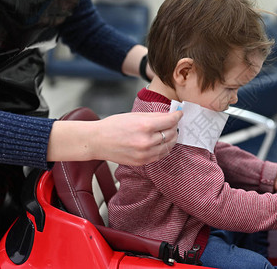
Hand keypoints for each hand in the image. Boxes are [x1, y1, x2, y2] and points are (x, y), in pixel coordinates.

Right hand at [48, 111, 182, 165]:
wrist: (97, 141)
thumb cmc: (113, 126)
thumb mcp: (134, 115)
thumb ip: (154, 116)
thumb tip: (170, 115)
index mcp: (145, 126)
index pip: (170, 121)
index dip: (177, 116)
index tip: (179, 114)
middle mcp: (147, 141)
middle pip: (172, 133)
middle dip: (175, 127)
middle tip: (173, 123)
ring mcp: (145, 154)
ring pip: (169, 146)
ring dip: (171, 138)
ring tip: (169, 132)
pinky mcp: (142, 162)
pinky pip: (160, 155)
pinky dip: (164, 148)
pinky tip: (161, 142)